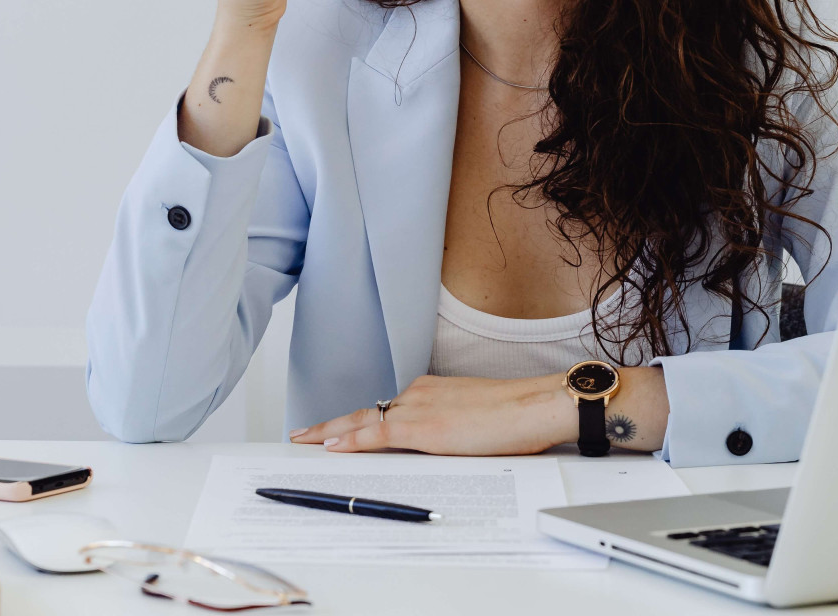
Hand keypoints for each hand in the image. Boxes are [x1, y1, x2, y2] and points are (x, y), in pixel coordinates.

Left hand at [290, 374, 575, 454]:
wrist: (535, 406)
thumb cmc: (517, 415)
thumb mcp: (476, 418)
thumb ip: (451, 427)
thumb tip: (442, 447)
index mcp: (433, 391)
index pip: (386, 408)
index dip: (357, 420)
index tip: (337, 428)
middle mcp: (420, 394)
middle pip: (366, 412)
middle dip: (332, 424)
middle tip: (302, 433)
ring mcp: (419, 408)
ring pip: (364, 420)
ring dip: (333, 432)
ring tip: (305, 441)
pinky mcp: (423, 427)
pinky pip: (377, 434)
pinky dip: (351, 440)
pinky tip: (331, 446)